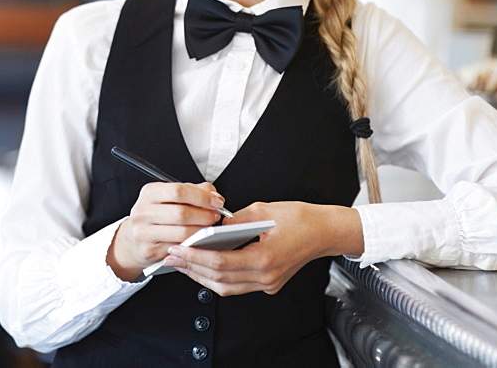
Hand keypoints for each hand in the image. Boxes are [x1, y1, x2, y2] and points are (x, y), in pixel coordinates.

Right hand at [108, 182, 225, 281]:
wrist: (135, 239)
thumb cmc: (158, 216)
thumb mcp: (172, 197)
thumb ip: (194, 192)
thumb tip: (214, 196)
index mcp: (150, 193)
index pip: (178, 191)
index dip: (201, 196)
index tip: (216, 202)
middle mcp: (143, 211)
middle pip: (181, 213)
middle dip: (204, 215)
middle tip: (215, 216)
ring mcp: (143, 232)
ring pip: (182, 233)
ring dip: (201, 231)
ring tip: (208, 228)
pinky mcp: (149, 251)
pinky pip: (179, 248)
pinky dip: (192, 245)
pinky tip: (197, 241)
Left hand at [159, 202, 363, 295]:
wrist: (325, 231)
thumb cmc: (301, 218)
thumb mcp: (263, 210)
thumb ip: (234, 221)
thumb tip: (211, 227)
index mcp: (265, 258)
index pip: (221, 262)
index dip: (195, 257)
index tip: (178, 249)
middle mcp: (267, 276)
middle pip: (220, 279)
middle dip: (192, 268)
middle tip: (171, 257)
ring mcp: (268, 283)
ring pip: (226, 287)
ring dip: (201, 276)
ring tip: (182, 264)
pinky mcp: (269, 283)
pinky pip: (237, 286)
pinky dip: (217, 278)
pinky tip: (204, 267)